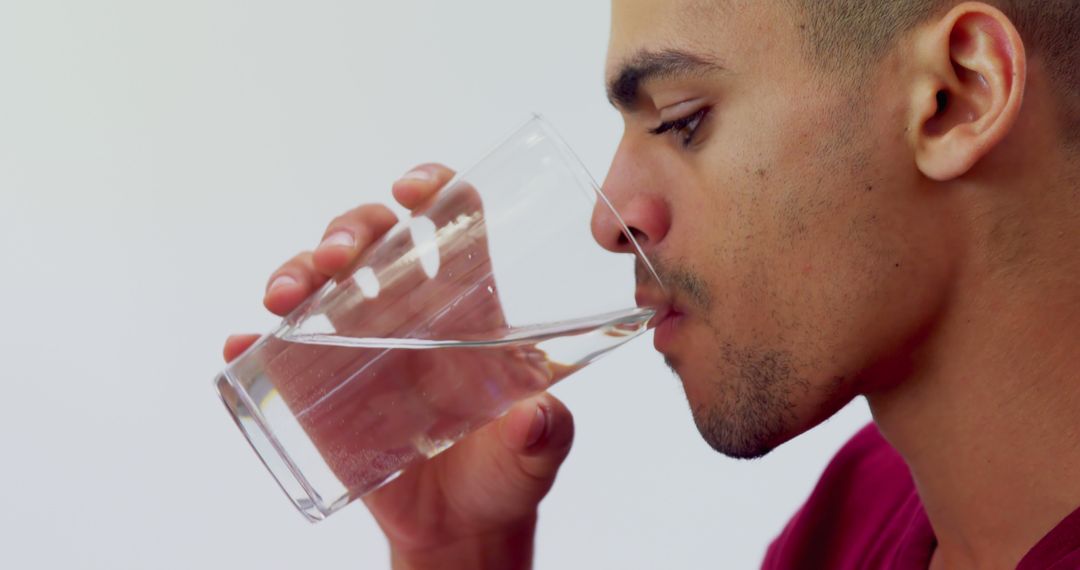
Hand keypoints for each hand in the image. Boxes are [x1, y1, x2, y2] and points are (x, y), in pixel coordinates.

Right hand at [223, 164, 574, 569]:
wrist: (461, 527)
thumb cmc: (506, 471)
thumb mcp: (536, 452)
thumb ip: (545, 434)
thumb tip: (532, 420)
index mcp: (469, 305)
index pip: (450, 220)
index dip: (432, 187)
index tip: (410, 191)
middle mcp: (411, 312)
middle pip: (373, 238)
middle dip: (347, 229)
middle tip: (335, 258)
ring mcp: (363, 345)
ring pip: (320, 283)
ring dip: (294, 271)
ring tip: (285, 297)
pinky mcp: (325, 389)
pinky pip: (279, 355)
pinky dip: (253, 345)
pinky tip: (240, 345)